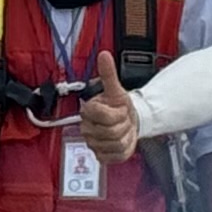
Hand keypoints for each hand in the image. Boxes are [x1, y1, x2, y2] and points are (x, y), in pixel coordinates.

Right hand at [76, 48, 143, 163]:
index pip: (103, 115)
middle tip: (122, 119)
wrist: (125, 121)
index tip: (118, 108)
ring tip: (122, 130)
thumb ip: (108, 73)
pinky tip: (121, 141)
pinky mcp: (100, 156)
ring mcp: (93, 144)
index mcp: (88, 112)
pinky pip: (115, 156)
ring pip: (115, 144)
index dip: (117, 112)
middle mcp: (86, 129)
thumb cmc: (118, 105)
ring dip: (125, 137)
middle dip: (123, 124)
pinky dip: (124, 150)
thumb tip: (104, 55)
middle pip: (111, 131)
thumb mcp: (116, 89)